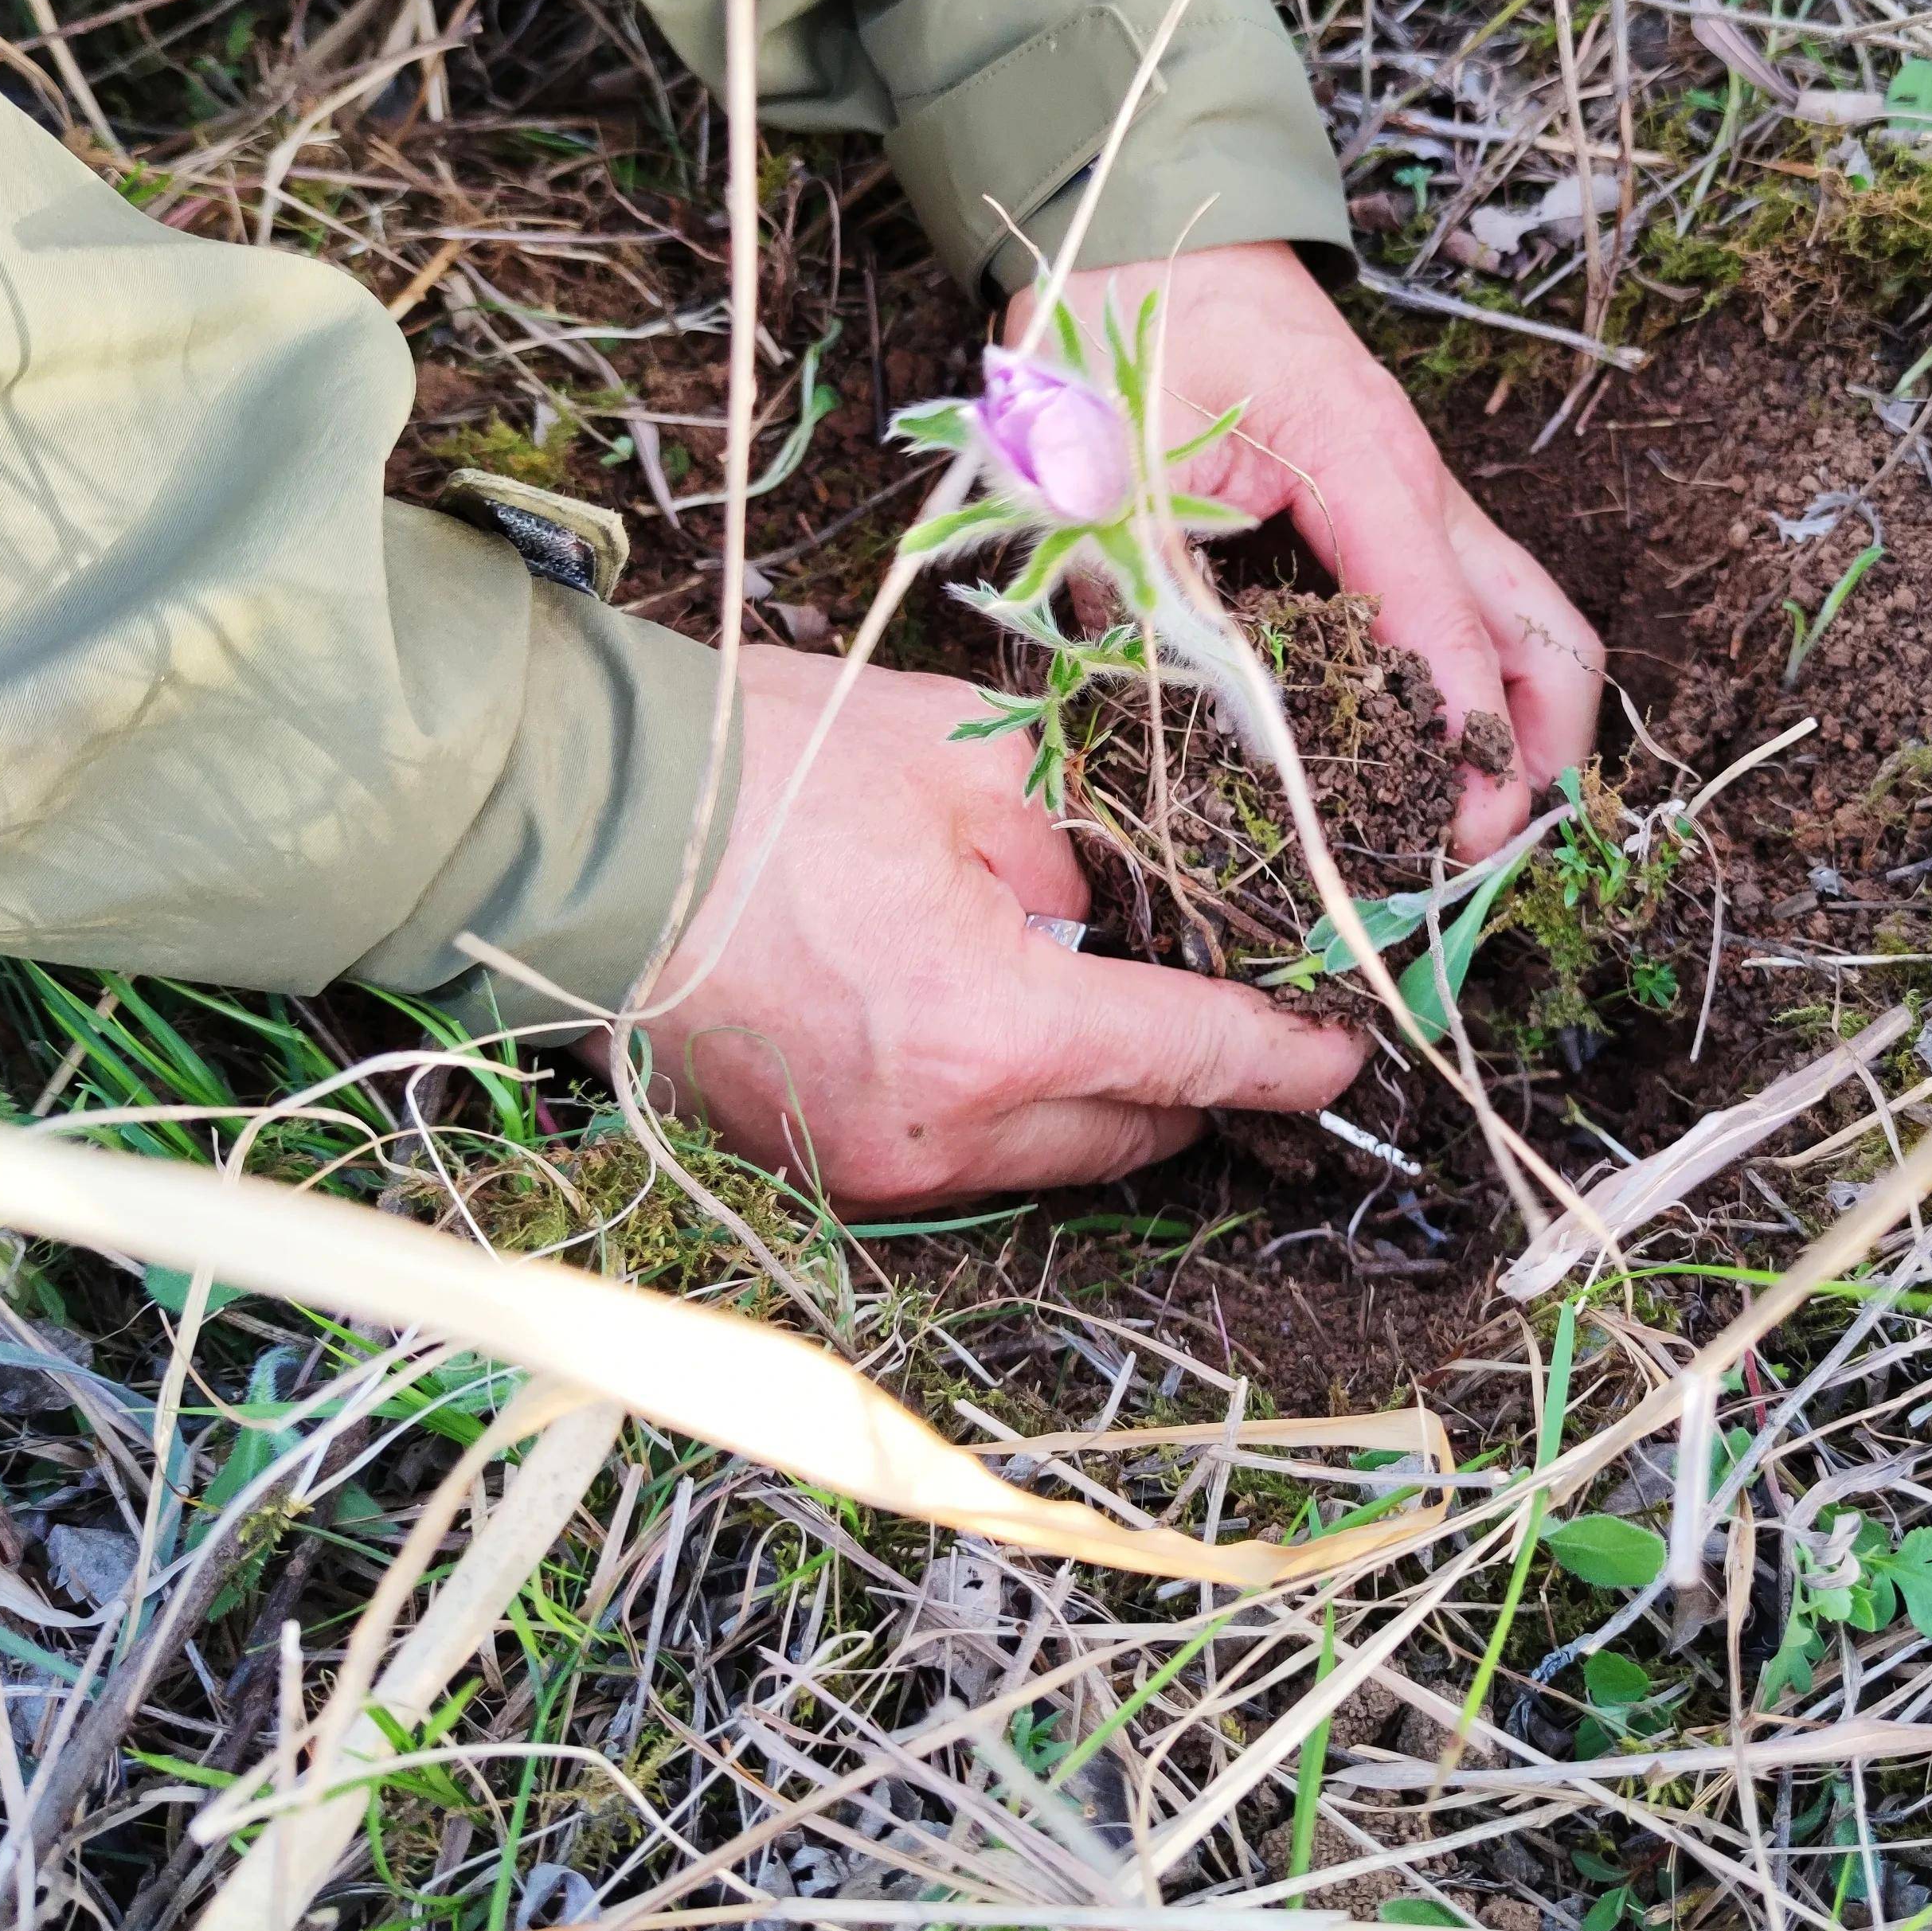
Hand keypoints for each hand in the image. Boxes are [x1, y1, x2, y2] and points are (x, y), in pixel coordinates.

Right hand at [624, 647, 1363, 1207]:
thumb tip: (1172, 899)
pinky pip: (970, 1161)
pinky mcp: (823, 1170)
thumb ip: (1097, 836)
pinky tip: (1001, 1026)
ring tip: (1102, 997)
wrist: (585, 830)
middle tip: (1230, 998)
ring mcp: (872, 1168)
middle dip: (1198, 1075)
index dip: (1289, 1054)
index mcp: (988, 1027)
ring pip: (1058, 1162)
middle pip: (1140, 1133)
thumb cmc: (767, 771)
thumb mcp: (969, 761)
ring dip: (1103, 1097)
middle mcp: (938, 1132)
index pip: (1192, 1056)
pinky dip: (1011, 1109)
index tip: (1347, 1050)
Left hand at [1008, 241, 1604, 860]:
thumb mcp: (1101, 453)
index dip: (1458, 723)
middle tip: (1482, 846)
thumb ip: (1129, 576)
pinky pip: (1474, 609)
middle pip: (1541, 626)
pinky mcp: (1399, 513)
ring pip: (1526, 623)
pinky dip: (1481, 689)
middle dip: (1536, 744)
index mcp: (1355, 452)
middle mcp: (1415, 478)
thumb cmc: (1127, 323)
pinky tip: (1436, 759)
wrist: (1150, 233)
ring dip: (1521, 727)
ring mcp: (1420, 495)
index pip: (1440, 608)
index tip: (1461, 822)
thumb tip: (1152, 713)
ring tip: (1475, 827)